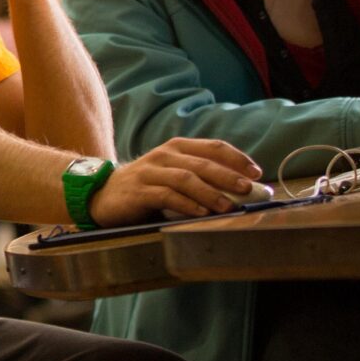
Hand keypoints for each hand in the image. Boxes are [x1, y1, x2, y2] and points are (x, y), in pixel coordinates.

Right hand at [89, 138, 260, 224]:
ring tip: (229, 206)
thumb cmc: (147, 186)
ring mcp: (149, 172)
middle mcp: (164, 155)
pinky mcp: (138, 191)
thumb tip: (242, 191)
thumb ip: (200, 177)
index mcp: (177, 147)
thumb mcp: (173, 174)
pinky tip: (201, 214)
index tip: (257, 173)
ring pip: (186, 178)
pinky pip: (166, 196)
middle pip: (202, 163)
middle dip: (228, 176)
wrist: (102, 193)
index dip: (237, 158)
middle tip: (249, 189)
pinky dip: (186, 204)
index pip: (213, 147)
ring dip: (210, 193)